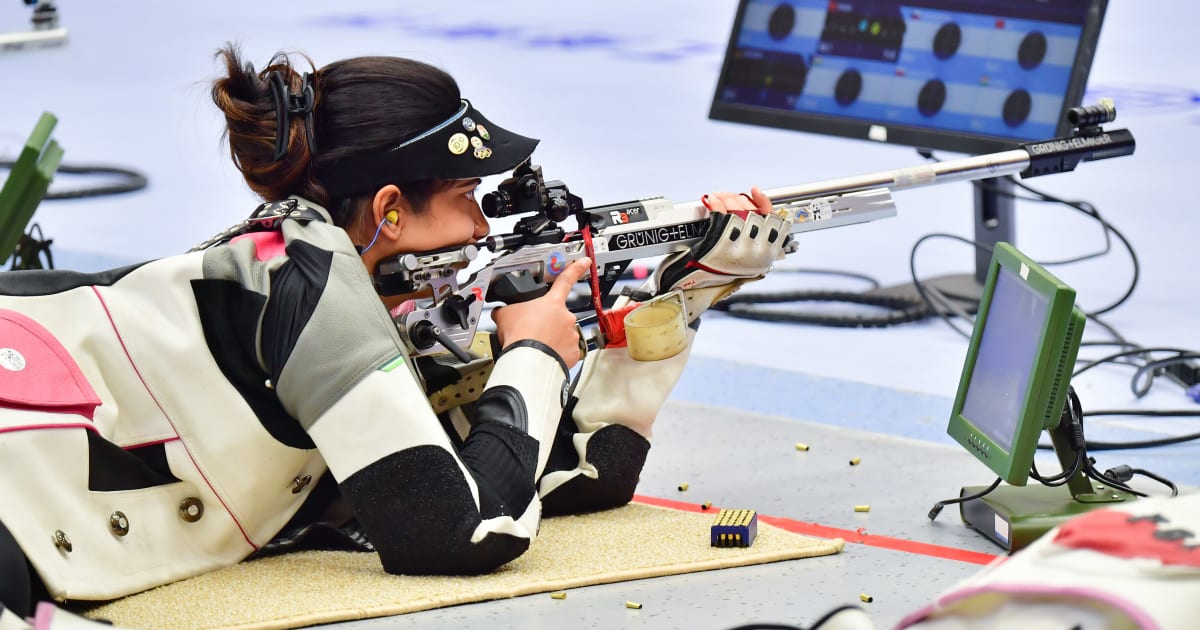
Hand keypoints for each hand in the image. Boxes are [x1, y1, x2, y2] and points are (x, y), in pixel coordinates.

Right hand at [492, 258, 589, 369]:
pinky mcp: (573, 352)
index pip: (566, 279)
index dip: (576, 269)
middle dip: (548, 322)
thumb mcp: (506, 315)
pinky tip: (545, 353)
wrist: (528, 359)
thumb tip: (501, 312)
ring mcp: (571, 334)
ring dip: (552, 338)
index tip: (585, 262)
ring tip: (537, 344)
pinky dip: (557, 352)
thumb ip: (507, 310)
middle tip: (533, 330)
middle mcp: (566, 316)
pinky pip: (566, 350)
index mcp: (552, 302)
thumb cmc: (520, 336)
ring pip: (562, 334)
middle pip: (558, 315)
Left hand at [654, 186, 789, 321]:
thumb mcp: (748, 259)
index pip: (776, 222)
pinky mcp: (720, 245)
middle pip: (755, 214)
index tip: (755, 193)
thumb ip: (759, 239)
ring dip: (727, 199)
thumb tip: (756, 208)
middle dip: (742, 200)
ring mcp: (739, 249)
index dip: (765, 203)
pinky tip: (713, 200)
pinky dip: (716, 203)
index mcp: (768, 255)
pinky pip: (721, 215)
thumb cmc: (721, 269)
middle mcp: (757, 253)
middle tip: (732, 197)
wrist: (696, 283)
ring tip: (720, 197)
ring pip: (738, 212)